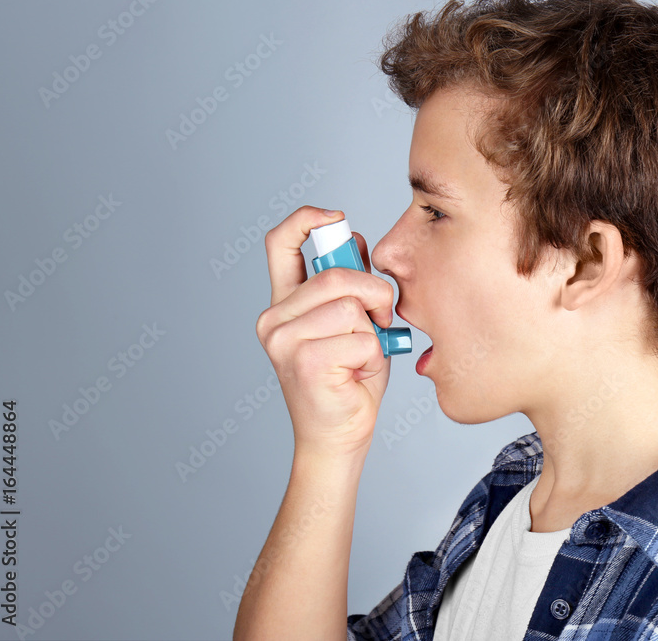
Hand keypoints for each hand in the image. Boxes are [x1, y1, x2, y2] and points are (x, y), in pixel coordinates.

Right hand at [256, 206, 395, 457]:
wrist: (339, 438)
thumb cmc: (349, 382)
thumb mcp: (354, 323)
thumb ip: (349, 285)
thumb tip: (352, 238)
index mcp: (284, 304)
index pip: (280, 243)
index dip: (306, 219)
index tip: (336, 218)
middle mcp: (274, 318)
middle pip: (336, 274)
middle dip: (375, 293)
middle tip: (382, 319)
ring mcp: (284, 340)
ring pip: (350, 307)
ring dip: (373, 333)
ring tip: (363, 356)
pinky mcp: (303, 361)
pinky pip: (359, 338)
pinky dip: (372, 356)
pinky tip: (357, 375)